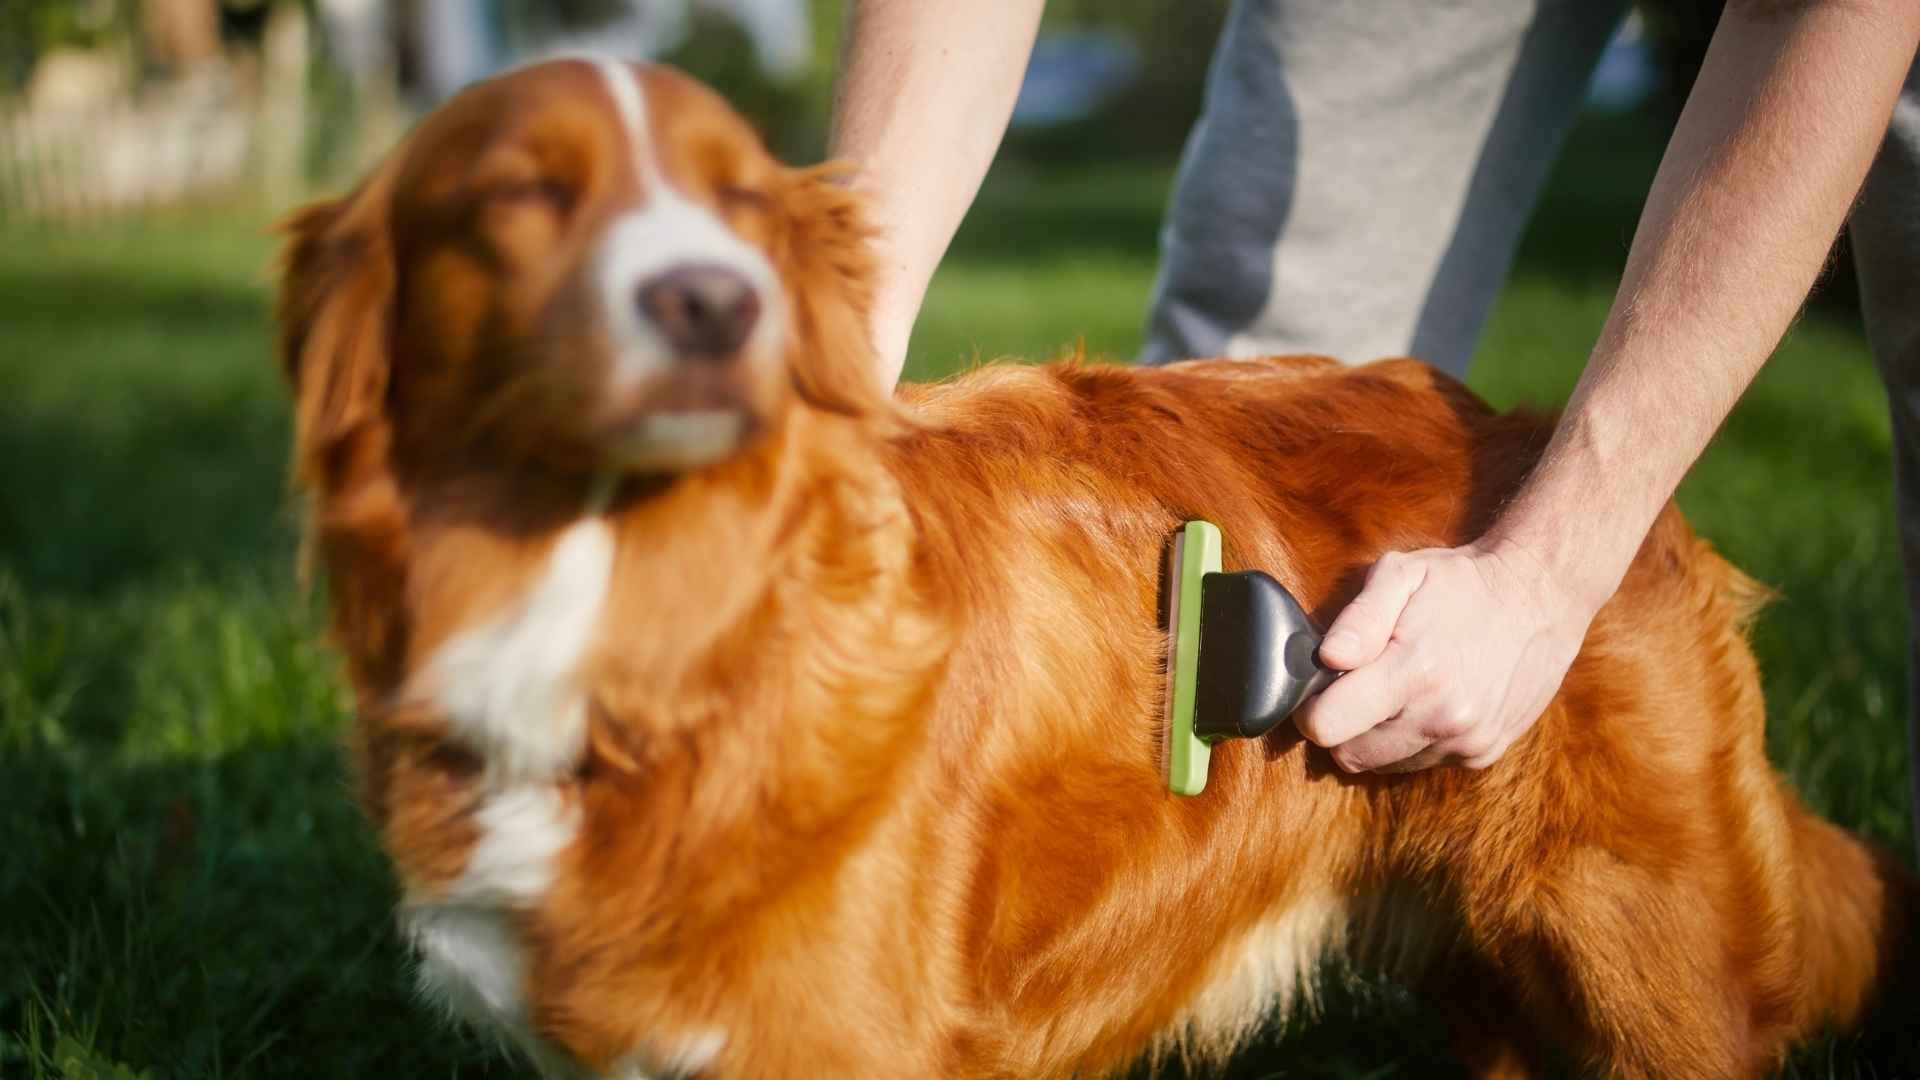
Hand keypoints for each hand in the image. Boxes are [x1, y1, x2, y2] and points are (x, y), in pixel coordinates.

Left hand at [1292, 542, 1593, 772]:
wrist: (1542, 594)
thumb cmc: (1463, 581)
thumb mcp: (1402, 574)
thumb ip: (1359, 618)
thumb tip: (1327, 658)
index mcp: (1414, 674)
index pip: (1327, 728)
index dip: (1311, 709)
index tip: (1319, 688)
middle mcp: (1443, 718)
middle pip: (1350, 755)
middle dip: (1341, 724)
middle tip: (1356, 685)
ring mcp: (1467, 742)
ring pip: (1385, 764)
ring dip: (1378, 735)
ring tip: (1397, 688)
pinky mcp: (1485, 753)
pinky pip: (1424, 762)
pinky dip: (1414, 739)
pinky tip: (1430, 699)